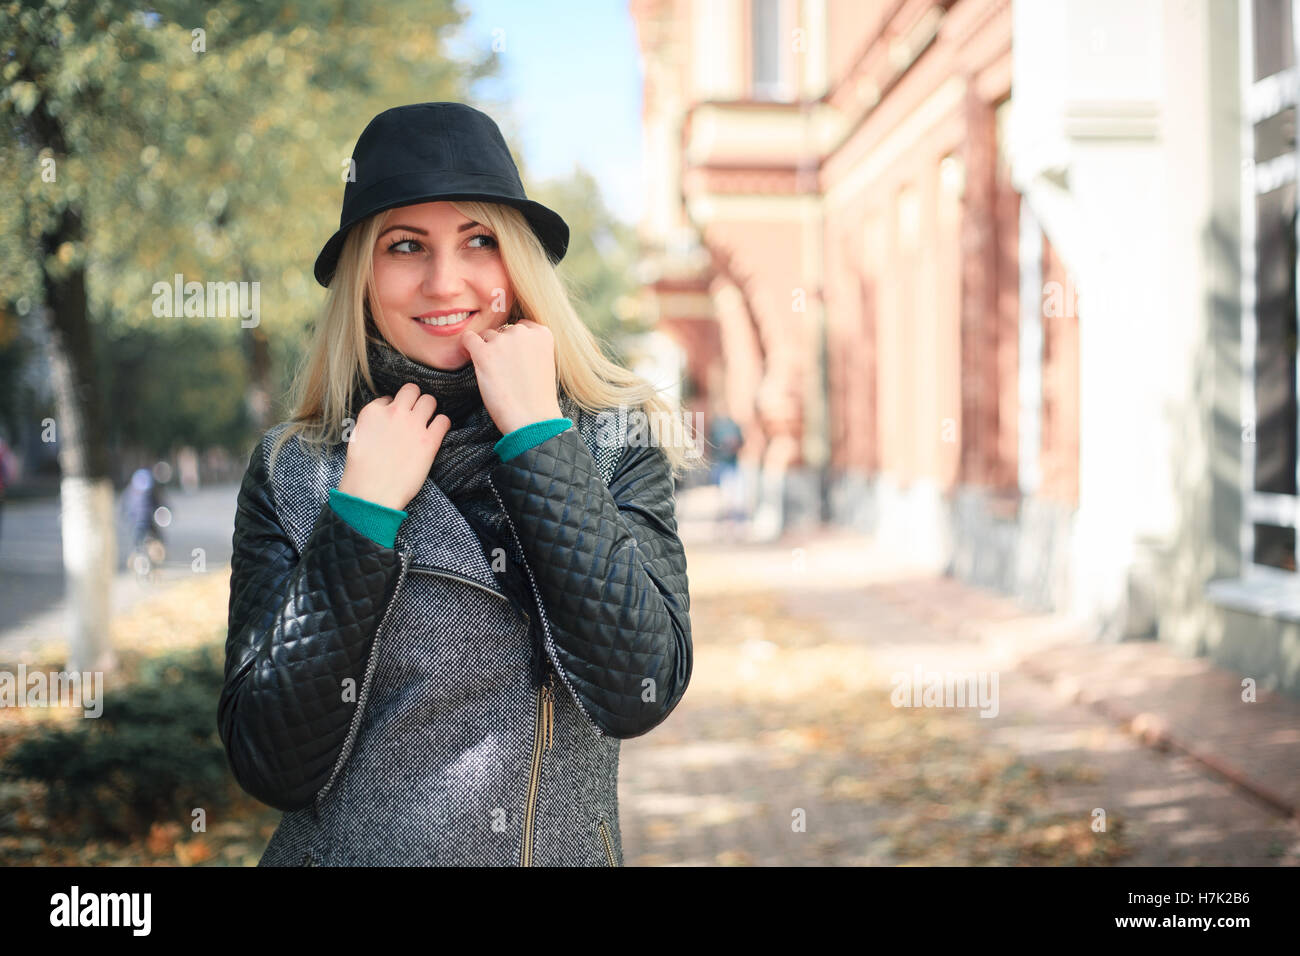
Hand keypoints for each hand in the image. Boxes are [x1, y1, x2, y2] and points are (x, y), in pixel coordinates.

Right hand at [337, 383, 450, 510]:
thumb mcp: (358, 437)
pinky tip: (437, 433)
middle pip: (412, 390)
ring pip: (430, 400)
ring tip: (426, 422)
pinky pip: (444, 421)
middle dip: (414, 400)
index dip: (393, 409)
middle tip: (415, 414)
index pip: (389, 398)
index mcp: (373, 411)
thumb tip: (385, 415)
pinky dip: (442, 425)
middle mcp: (394, 412)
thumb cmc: (362, 470)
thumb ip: (373, 421)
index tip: (394, 421)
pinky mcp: (429, 441)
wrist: (371, 494)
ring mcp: (413, 425)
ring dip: (429, 409)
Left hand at [460, 319, 563, 433]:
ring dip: (487, 351)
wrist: (532, 419)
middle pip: (504, 331)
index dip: (515, 343)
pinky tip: (472, 360)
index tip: (515, 360)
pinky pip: (468, 339)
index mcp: (542, 334)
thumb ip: (531, 347)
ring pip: (487, 336)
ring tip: (494, 374)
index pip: (522, 327)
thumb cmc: (538, 398)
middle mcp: (523, 332)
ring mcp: (503, 341)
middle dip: (502, 347)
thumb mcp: (544, 363)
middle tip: (505, 371)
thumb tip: (508, 341)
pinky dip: (467, 348)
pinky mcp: (484, 353)